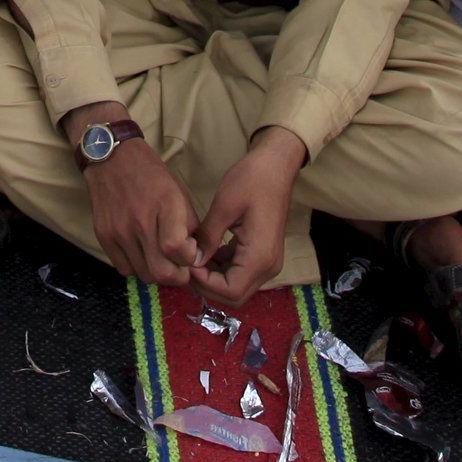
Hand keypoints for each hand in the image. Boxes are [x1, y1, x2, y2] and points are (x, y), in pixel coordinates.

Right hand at [74, 121, 202, 290]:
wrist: (112, 157)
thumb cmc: (151, 174)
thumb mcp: (179, 193)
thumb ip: (190, 227)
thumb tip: (196, 257)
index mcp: (165, 205)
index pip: (179, 250)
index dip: (190, 259)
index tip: (191, 251)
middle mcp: (140, 221)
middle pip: (162, 273)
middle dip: (177, 275)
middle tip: (179, 265)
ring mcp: (119, 231)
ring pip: (144, 276)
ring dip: (157, 272)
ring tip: (160, 258)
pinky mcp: (103, 236)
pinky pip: (124, 269)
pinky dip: (136, 267)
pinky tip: (141, 252)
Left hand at [193, 130, 304, 307]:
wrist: (276, 165)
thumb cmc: (252, 180)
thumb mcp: (224, 205)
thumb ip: (208, 237)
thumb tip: (193, 260)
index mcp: (260, 256)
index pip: (230, 292)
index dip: (205, 284)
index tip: (187, 263)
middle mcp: (268, 266)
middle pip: (234, 296)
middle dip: (207, 286)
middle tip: (186, 265)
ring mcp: (267, 261)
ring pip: (237, 286)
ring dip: (213, 278)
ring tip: (192, 258)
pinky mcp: (263, 254)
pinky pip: (240, 272)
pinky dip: (221, 269)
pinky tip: (206, 251)